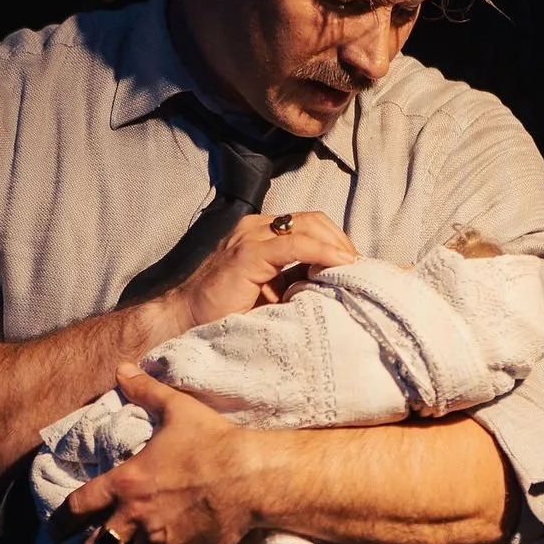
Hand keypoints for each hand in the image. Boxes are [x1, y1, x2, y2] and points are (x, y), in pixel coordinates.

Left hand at [65, 365, 264, 543]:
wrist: (250, 475)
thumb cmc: (212, 441)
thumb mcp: (176, 409)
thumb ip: (145, 390)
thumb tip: (123, 368)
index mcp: (125, 483)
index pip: (77, 509)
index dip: (61, 523)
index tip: (57, 532)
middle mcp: (135, 518)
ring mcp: (160, 542)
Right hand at [159, 210, 355, 328]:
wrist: (184, 324)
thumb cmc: (225, 315)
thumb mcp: (273, 296)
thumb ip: (300, 284)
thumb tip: (339, 285)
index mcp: (261, 235)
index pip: (310, 225)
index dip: (337, 243)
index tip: (356, 268)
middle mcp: (256, 228)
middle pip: (314, 220)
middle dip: (342, 242)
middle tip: (360, 271)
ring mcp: (250, 237)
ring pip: (309, 225)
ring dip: (337, 246)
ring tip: (353, 270)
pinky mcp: (247, 254)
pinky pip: (295, 243)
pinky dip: (323, 252)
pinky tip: (340, 266)